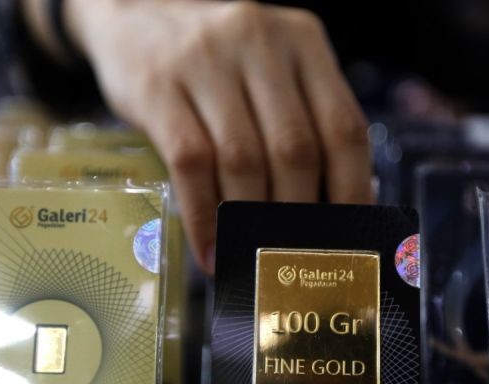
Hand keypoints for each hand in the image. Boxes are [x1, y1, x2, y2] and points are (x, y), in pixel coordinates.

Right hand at [65, 0, 372, 273]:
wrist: (137, 14)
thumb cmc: (217, 59)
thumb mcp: (271, 68)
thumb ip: (302, 119)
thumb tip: (332, 206)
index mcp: (304, 41)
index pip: (344, 126)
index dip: (351, 189)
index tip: (347, 233)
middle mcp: (260, 42)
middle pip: (295, 148)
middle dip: (296, 213)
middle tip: (291, 252)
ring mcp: (205, 60)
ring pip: (244, 159)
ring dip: (250, 220)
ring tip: (250, 254)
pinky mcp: (158, 85)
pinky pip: (190, 164)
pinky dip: (204, 216)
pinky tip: (210, 247)